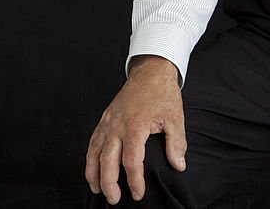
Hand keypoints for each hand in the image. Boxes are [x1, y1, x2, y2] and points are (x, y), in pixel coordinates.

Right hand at [85, 55, 186, 203]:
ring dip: (94, 173)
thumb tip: (179, 165)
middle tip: (115, 199)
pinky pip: (93, 141)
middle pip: (108, 160)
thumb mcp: (175, 118)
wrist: (151, 72)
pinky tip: (93, 169)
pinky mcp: (105, 119)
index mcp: (136, 125)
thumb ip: (177, 144)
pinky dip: (90, 157)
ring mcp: (108, 121)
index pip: (131, 160)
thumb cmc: (163, 94)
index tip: (138, 193)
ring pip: (95, 152)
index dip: (134, 180)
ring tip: (98, 189)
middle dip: (109, 183)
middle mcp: (118, 125)